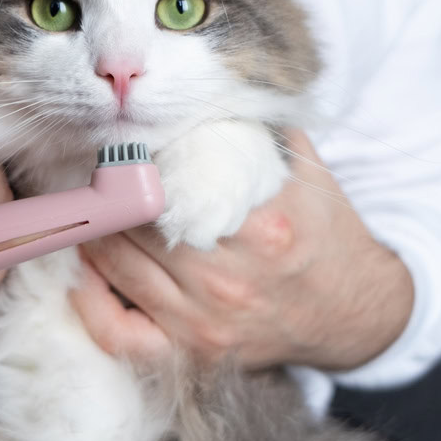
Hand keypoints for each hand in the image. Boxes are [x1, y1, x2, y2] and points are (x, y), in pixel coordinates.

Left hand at [70, 130, 413, 370]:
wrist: (354, 311)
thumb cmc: (322, 234)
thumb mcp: (301, 170)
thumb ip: (252, 128)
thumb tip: (200, 88)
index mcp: (259, 225)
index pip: (164, 183)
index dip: (130, 160)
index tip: (117, 146)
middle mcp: (229, 278)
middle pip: (133, 223)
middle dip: (108, 192)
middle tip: (94, 172)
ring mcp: (207, 322)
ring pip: (116, 267)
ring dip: (94, 232)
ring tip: (92, 207)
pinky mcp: (194, 352)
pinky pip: (120, 334)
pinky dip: (92, 303)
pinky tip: (86, 273)